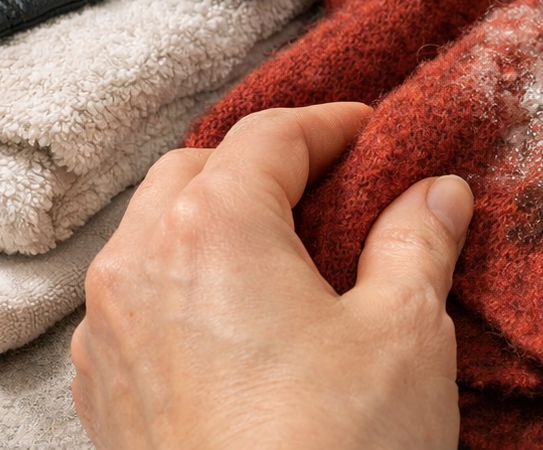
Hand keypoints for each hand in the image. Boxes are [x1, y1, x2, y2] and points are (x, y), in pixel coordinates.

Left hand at [71, 102, 471, 449]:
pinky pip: (136, 306)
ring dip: (215, 223)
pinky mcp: (105, 399)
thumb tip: (438, 194)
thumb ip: (418, 242)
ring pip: (153, 238)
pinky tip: (243, 326)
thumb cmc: (333, 449)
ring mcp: (108, 338)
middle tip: (332, 186)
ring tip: (289, 255)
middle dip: (261, 166)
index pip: (267, 137)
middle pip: (193, 173)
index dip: (328, 125)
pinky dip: (185, 287)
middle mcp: (138, 269)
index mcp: (210, 229)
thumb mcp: (403, 331)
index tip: (370, 132)